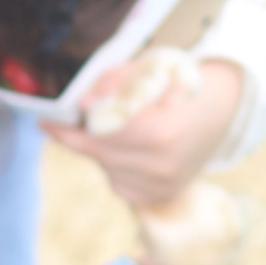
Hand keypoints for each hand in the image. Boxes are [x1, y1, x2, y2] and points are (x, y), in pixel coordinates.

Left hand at [47, 60, 243, 207]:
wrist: (220, 108)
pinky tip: (130, 150)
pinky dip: (116, 168)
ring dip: (102, 152)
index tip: (45, 124)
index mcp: (159, 132)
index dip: (68, 131)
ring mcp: (163, 186)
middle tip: (70, 123)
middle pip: (100, 155)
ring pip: (108, 171)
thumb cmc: (177, 81)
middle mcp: (161, 165)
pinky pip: (121, 186)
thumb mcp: (148, 68)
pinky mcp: (162, 196)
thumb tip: (82, 107)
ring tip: (119, 131)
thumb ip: (113, 85)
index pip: (98, 136)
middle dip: (81, 138)